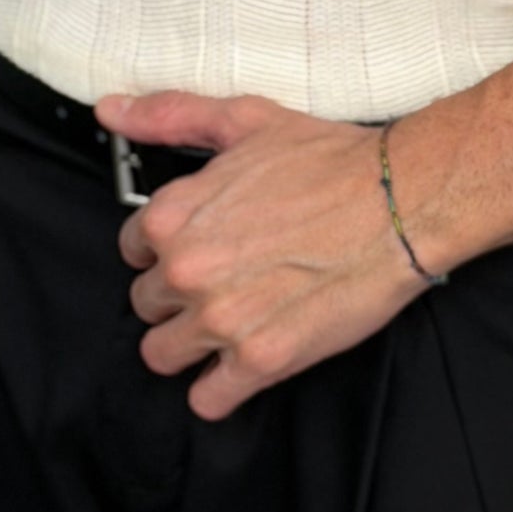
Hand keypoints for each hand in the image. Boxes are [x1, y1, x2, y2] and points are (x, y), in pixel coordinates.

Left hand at [93, 88, 438, 419]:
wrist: (399, 202)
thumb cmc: (331, 163)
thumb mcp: (244, 121)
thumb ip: (170, 116)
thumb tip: (112, 111)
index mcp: (174, 216)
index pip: (132, 252)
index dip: (164, 252)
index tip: (195, 251)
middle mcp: (187, 271)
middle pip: (146, 306)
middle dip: (177, 299)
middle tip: (222, 285)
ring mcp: (221, 320)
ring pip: (163, 356)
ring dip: (190, 346)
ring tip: (229, 326)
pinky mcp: (261, 360)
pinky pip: (208, 400)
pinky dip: (220, 390)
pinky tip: (241, 366)